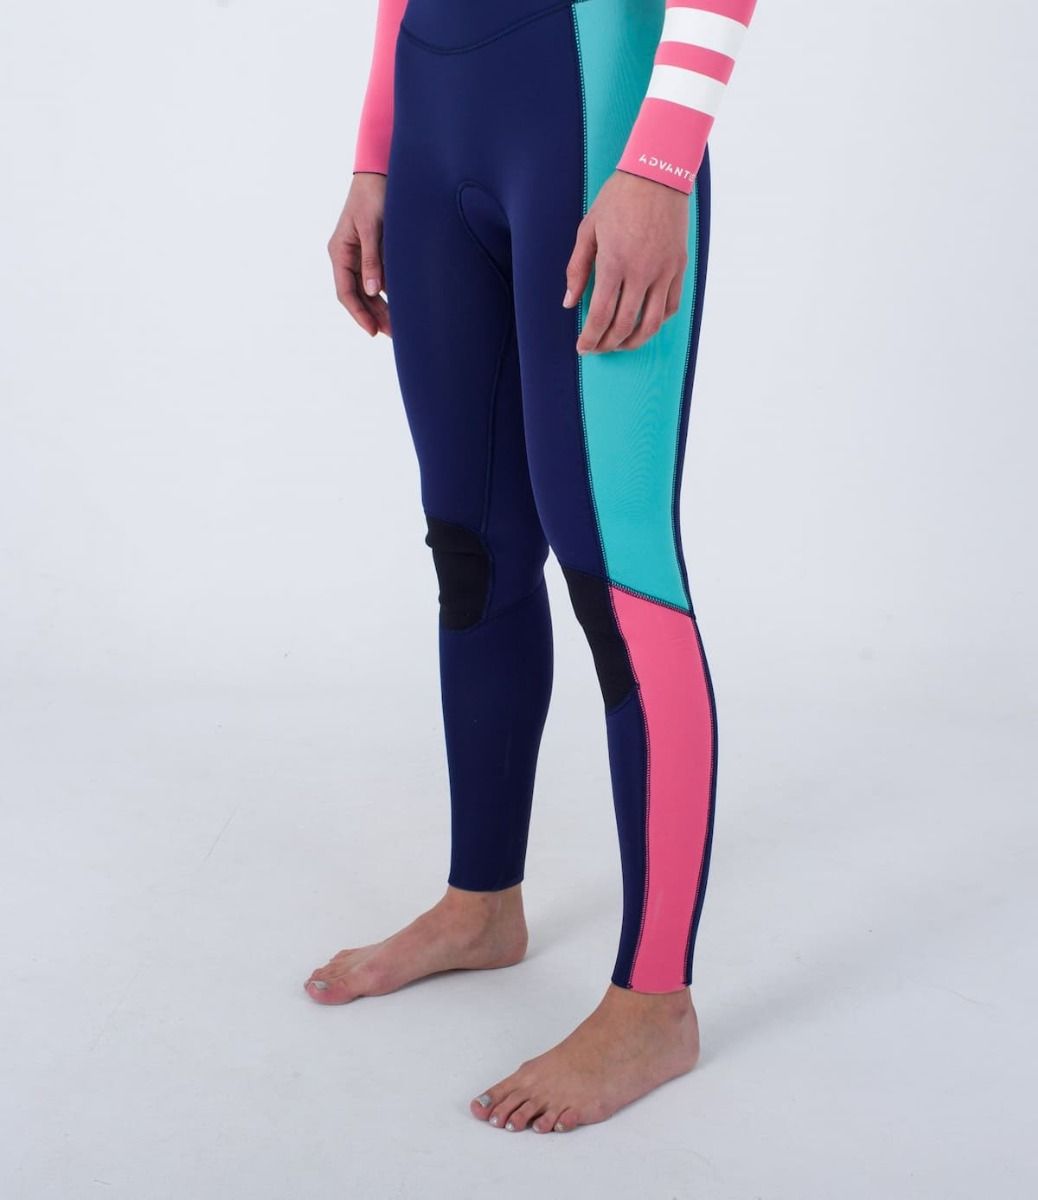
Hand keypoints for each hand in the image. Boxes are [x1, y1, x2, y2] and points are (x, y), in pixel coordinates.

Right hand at [328, 172, 391, 337]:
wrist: (381, 173)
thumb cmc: (374, 196)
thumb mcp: (371, 227)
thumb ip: (372, 258)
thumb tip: (372, 290)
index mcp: (340, 252)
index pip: (346, 292)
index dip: (359, 313)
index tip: (372, 331)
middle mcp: (348, 257)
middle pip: (359, 296)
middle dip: (374, 316)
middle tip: (392, 334)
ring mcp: (361, 256)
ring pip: (369, 291)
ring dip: (382, 308)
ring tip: (399, 327)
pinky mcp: (375, 253)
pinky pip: (380, 279)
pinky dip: (389, 293)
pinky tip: (402, 305)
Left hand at [564, 170, 689, 353]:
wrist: (658, 174)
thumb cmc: (618, 198)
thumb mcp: (588, 230)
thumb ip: (577, 270)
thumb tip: (569, 303)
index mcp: (614, 263)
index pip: (599, 316)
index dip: (590, 338)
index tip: (582, 347)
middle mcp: (641, 273)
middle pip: (624, 325)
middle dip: (607, 344)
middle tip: (597, 348)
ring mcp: (663, 272)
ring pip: (651, 323)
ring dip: (633, 341)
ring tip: (620, 344)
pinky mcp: (679, 268)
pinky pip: (671, 307)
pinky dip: (657, 322)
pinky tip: (644, 324)